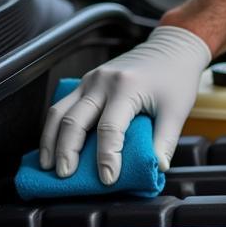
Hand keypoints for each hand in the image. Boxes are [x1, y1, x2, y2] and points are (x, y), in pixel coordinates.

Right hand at [39, 25, 210, 183]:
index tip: (108, 179)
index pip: (110, 128)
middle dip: (67, 151)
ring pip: (59, 111)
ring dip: (51, 140)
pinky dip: (54, 127)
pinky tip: (53, 146)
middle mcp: (103, 81)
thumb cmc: (176, 78)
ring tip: (49, 166)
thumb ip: (165, 142)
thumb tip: (157, 169)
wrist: (172, 47)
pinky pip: (62, 105)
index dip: (107, 157)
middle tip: (66, 176)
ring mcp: (91, 79)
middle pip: (75, 120)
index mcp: (127, 87)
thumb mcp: (176, 110)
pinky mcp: (86, 81)